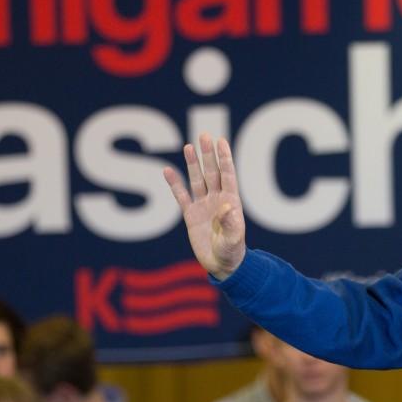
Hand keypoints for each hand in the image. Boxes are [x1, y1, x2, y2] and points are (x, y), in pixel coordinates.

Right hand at [163, 133, 245, 280]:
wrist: (221, 265)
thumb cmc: (232, 252)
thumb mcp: (234, 240)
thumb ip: (231, 223)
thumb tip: (228, 206)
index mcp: (231, 202)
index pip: (228, 175)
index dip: (225, 159)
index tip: (221, 141)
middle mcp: (218, 200)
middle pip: (212, 172)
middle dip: (208, 155)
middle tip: (204, 135)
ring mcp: (204, 205)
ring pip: (197, 180)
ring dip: (193, 164)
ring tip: (188, 146)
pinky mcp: (190, 215)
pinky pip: (181, 196)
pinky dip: (175, 184)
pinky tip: (168, 170)